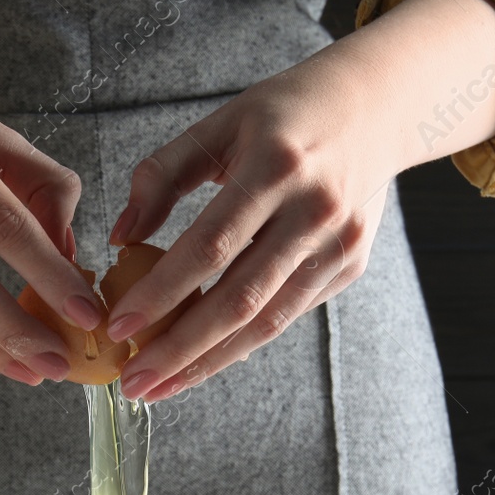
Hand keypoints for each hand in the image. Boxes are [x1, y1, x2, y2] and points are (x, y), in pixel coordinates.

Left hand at [105, 0, 494, 400]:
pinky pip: (286, 315)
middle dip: (180, 350)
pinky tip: (202, 361)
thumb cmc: (282, 114)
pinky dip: (242, 343)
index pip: (210, 246)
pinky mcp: (349, 266)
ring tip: (159, 387)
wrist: (375, 107)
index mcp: (276, 166)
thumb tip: (120, 237)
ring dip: (208, 362)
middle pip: (239, 299)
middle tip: (133, 382)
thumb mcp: (217, 125)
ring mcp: (337, 244)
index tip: (119, 326)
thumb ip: (162, 176)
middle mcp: (314, 211)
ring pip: (266, 321)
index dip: (162, 293)